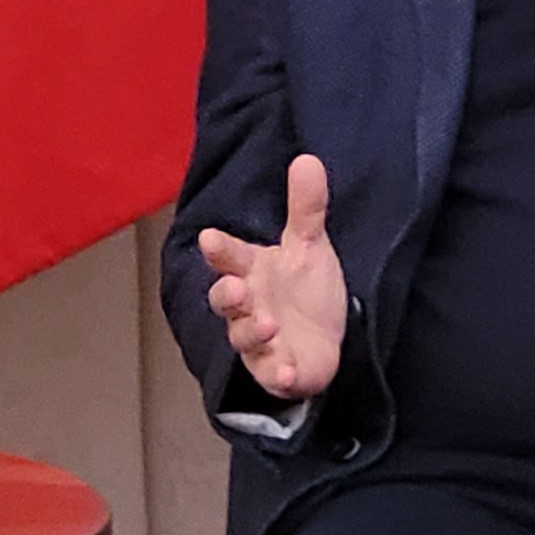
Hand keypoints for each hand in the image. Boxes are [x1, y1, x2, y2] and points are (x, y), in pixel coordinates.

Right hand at [193, 154, 346, 401]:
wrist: (324, 340)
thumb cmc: (305, 291)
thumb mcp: (310, 246)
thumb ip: (306, 207)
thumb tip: (308, 159)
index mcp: (251, 271)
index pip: (229, 257)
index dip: (219, 249)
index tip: (210, 238)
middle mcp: (248, 306)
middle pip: (225, 301)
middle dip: (226, 295)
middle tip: (235, 287)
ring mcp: (259, 342)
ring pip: (244, 337)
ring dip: (253, 332)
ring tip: (269, 324)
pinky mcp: (277, 371)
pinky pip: (271, 375)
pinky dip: (277, 375)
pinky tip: (286, 372)